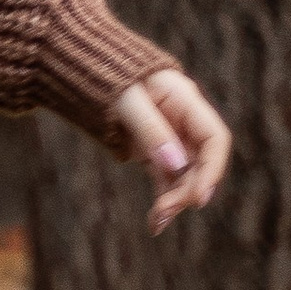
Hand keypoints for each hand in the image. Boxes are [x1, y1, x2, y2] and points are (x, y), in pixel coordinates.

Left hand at [108, 65, 230, 232]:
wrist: (76, 66)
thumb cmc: (101, 75)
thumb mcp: (125, 101)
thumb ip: (151, 129)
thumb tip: (176, 165)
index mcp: (184, 99)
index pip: (214, 138)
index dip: (212, 169)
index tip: (199, 198)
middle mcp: (181, 119)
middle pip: (199, 161)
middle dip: (187, 189)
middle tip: (165, 212)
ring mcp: (168, 134)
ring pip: (183, 174)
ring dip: (174, 199)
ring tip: (156, 222)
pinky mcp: (151, 148)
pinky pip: (165, 177)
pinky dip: (162, 197)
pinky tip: (155, 221)